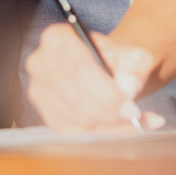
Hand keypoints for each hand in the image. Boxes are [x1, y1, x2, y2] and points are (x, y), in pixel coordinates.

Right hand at [25, 23, 164, 131]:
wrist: (107, 67)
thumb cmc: (116, 58)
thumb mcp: (132, 53)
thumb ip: (135, 65)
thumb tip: (129, 87)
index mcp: (57, 38)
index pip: (81, 70)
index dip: (107, 94)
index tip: (132, 110)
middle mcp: (41, 64)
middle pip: (76, 98)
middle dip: (109, 113)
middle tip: (135, 119)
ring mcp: (40, 92)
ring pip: (77, 119)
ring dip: (108, 126)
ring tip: (134, 123)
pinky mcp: (46, 115)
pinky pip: (75, 134)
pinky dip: (102, 135)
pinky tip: (122, 129)